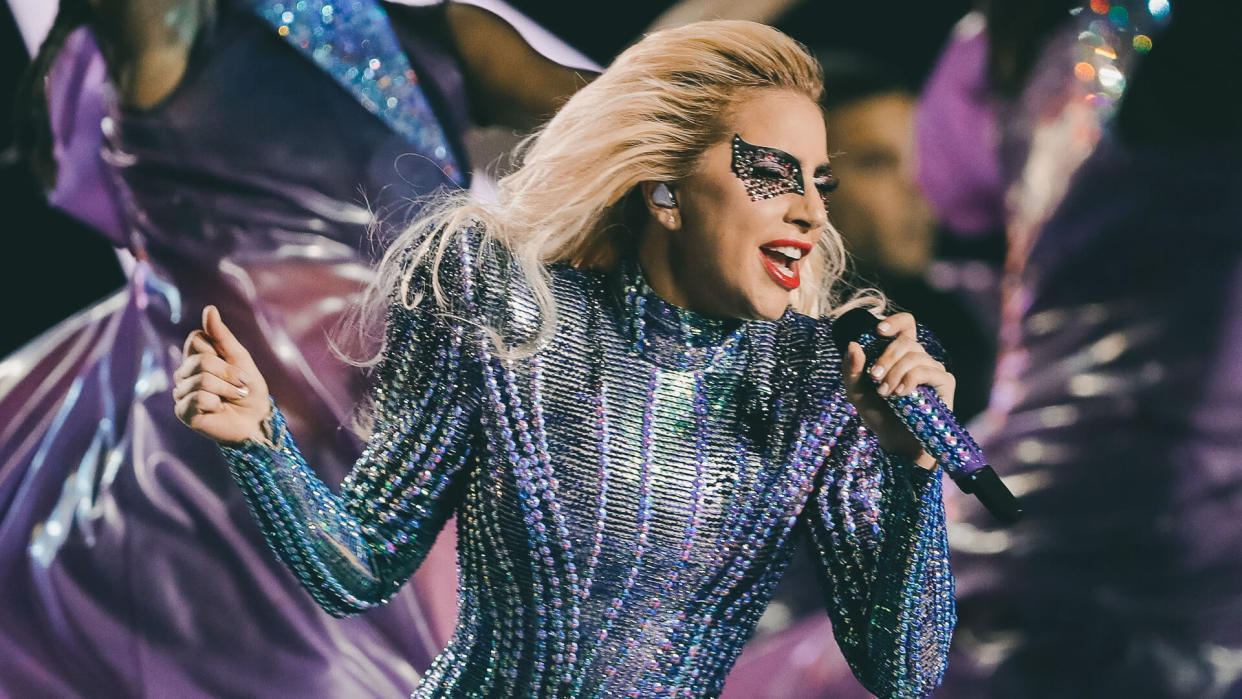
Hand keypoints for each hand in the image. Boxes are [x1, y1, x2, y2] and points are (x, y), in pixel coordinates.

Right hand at [173, 305, 270, 444]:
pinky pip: (198, 397)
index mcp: (196, 357)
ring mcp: (182, 392)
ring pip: (202, 379)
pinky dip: (217, 402)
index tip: (235, 364)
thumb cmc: (250, 389)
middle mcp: (185, 374)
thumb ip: (222, 335)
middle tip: (240, 385)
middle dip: (229, 373)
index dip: (220, 350)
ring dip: (227, 389)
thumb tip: (209, 309)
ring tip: (233, 398)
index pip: (195, 338)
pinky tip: (218, 409)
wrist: (257, 419)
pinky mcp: (183, 411)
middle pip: (201, 360)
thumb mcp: (240, 358)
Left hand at [841, 312, 955, 469]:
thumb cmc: (879, 415)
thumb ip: (851, 370)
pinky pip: (926, 370)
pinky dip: (909, 380)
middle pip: (906, 340)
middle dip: (886, 357)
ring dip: (894, 373)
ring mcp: (933, 368)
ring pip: (914, 355)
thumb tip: (854, 345)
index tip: (879, 330)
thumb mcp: (856, 392)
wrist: (897, 442)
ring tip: (885, 393)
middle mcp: (919, 357)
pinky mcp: (945, 382)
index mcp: (900, 354)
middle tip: (874, 377)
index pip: (906, 324)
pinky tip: (901, 395)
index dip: (895, 321)